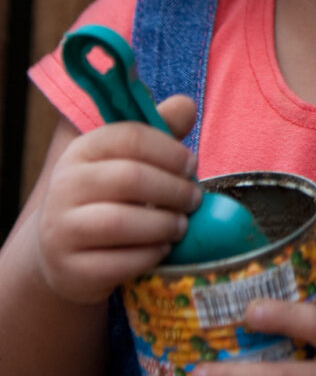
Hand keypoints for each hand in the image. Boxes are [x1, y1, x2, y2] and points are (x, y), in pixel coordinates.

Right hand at [36, 95, 201, 303]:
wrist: (61, 252)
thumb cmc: (107, 197)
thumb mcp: (127, 159)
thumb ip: (158, 131)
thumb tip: (187, 105)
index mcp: (81, 151)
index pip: (130, 136)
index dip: (169, 149)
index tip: (192, 164)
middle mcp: (65, 186)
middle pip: (130, 178)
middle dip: (173, 189)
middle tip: (194, 199)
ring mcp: (62, 230)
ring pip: (122, 222)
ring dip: (164, 224)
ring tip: (182, 224)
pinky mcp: (71, 270)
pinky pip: (119, 263)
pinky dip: (150, 255)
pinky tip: (163, 248)